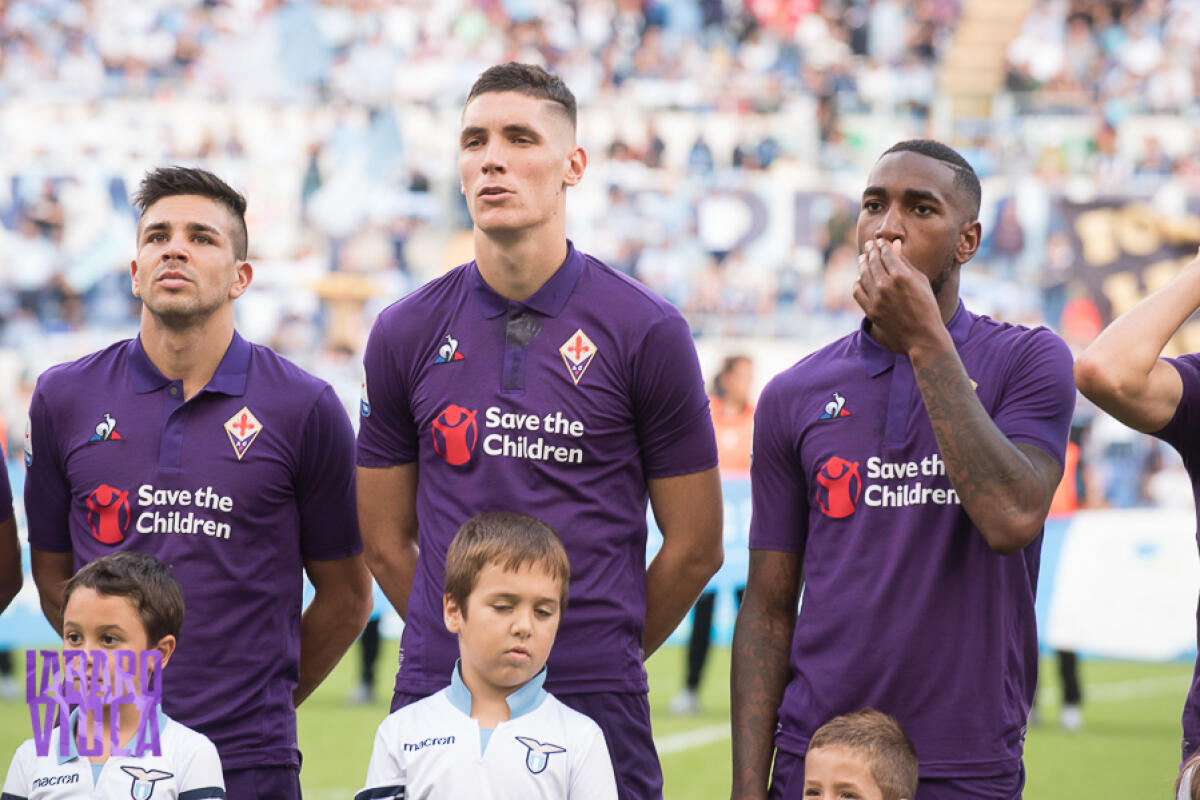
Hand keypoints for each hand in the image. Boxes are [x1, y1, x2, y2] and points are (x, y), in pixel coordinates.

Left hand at [853, 238, 949, 356]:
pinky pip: (857, 291)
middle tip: (869, 245)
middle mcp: (886, 286)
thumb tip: (895, 246)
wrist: (922, 335)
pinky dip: (857, 282)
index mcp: (901, 276)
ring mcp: (876, 299)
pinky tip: (860, 278)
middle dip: (871, 251)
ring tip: (863, 258)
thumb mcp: (921, 281)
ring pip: (863, 275)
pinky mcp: (870, 310)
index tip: (880, 242)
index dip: (882, 245)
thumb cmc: (926, 306)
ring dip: (862, 264)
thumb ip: (906, 263)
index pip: (886, 254)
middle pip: (873, 262)